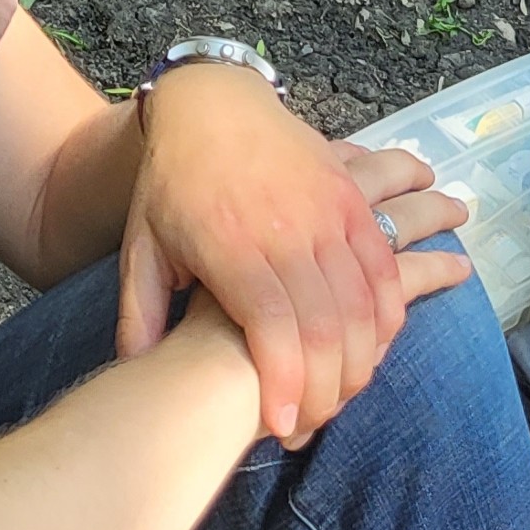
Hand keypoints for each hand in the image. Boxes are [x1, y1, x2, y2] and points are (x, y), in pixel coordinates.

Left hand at [116, 66, 470, 441]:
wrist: (213, 103)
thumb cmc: (171, 182)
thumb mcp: (142, 248)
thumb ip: (141, 315)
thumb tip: (139, 376)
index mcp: (232, 246)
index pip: (273, 329)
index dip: (283, 385)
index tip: (281, 426)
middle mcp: (286, 229)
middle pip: (327, 326)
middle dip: (327, 389)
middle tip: (312, 422)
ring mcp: (327, 210)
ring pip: (364, 301)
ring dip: (363, 358)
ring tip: (343, 393)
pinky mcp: (350, 198)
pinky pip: (384, 264)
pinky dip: (389, 310)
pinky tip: (378, 342)